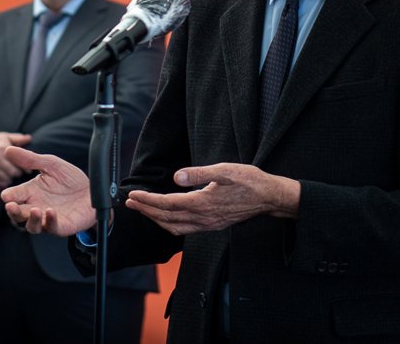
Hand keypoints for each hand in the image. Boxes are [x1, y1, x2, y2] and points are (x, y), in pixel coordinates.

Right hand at [0, 132, 31, 187]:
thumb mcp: (5, 136)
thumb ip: (18, 138)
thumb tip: (29, 138)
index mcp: (4, 149)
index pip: (19, 161)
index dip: (25, 167)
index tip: (28, 169)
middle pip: (13, 172)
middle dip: (18, 174)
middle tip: (19, 173)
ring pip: (5, 179)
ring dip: (10, 179)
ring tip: (12, 175)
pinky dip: (2, 183)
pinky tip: (5, 180)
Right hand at [0, 146, 93, 236]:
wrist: (92, 191)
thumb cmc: (69, 178)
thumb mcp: (50, 164)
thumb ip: (30, 159)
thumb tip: (8, 149)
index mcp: (31, 192)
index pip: (15, 196)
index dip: (9, 196)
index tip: (5, 195)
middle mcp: (36, 207)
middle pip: (18, 215)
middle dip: (13, 212)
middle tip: (10, 206)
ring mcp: (48, 219)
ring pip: (32, 226)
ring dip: (31, 220)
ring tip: (34, 210)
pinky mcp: (61, 226)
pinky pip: (52, 227)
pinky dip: (50, 221)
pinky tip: (51, 211)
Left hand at [124, 163, 300, 235]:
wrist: (268, 197)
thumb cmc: (249, 181)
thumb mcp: (224, 170)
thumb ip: (198, 174)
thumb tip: (176, 177)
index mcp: (203, 203)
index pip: (167, 204)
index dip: (148, 200)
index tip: (134, 195)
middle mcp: (203, 218)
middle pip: (166, 217)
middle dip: (146, 210)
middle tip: (130, 202)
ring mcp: (207, 224)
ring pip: (174, 227)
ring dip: (155, 219)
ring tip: (142, 209)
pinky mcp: (212, 225)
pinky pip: (184, 230)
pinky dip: (169, 224)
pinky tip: (165, 218)